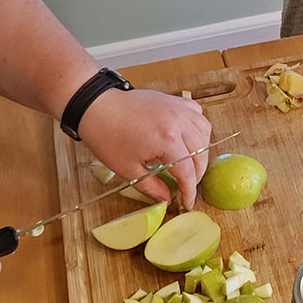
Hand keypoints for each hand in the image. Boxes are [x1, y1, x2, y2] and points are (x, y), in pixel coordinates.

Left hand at [78, 88, 212, 206]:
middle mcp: (179, 122)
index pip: (188, 172)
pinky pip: (197, 114)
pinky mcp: (176, 101)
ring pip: (204, 132)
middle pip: (201, 153)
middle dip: (197, 173)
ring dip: (201, 150)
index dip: (189, 191)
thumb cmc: (109, 137)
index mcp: (167, 140)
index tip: (187, 202)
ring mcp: (179, 109)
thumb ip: (152, 187)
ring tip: (190, 162)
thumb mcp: (128, 170)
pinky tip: (188, 137)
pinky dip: (198, 128)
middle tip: (187, 185)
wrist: (98, 108)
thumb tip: (166, 198)